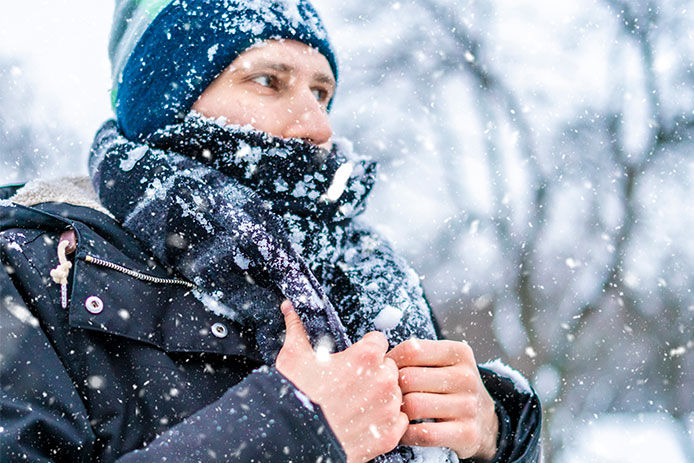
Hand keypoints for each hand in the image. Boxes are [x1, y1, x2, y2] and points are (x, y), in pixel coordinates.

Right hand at [275, 301, 408, 462]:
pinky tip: (365, 422)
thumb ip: (297, 328)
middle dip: (374, 373)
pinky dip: (386, 422)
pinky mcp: (389, 434)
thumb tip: (290, 308)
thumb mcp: (293, 357)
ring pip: (394, 394)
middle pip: (389, 368)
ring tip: (356, 405)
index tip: (355, 358)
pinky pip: (398, 421)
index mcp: (366, 356)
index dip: (366, 349)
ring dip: (381, 397)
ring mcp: (388, 408)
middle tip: (352, 384)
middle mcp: (383, 380)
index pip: (379, 341)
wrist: (293, 439)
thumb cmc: (295, 397)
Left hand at [386, 339, 498, 460]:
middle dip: (392, 388)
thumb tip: (378, 356)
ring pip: (414, 405)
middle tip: (387, 395)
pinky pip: (423, 433)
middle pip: (409, 378)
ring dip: (398, 412)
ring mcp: (468, 406)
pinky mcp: (467, 433)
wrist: (483, 420)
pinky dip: (406, 434)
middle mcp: (466, 377)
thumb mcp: (442, 362)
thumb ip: (416, 355)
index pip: (412, 350)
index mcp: (459, 352)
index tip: (385, 371)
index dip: (391, 360)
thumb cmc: (449, 386)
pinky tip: (404, 430)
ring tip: (396, 412)